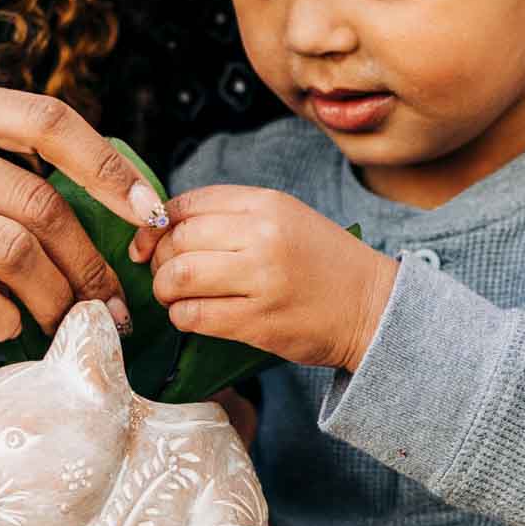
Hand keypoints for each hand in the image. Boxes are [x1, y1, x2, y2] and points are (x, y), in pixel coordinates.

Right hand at [0, 75, 159, 343]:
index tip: (148, 217)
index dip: (110, 170)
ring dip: (52, 298)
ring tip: (64, 323)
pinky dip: (4, 319)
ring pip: (11, 250)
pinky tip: (9, 329)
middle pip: (38, 202)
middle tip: (108, 302)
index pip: (48, 121)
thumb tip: (104, 207)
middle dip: (88, 262)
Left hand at [129, 183, 396, 371]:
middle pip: (178, 240)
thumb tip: (163, 226)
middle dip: (158, 260)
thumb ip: (232, 216)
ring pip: (179, 277)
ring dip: (165, 290)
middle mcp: (263, 236)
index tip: (150, 242)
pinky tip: (191, 316)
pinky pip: (195, 316)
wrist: (374, 307)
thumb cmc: (322, 264)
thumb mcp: (285, 219)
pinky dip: (181, 317)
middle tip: (163, 274)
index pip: (187, 204)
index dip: (157, 224)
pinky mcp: (259, 321)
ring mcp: (261, 279)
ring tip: (173, 296)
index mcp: (267, 204)